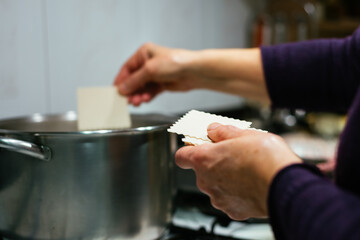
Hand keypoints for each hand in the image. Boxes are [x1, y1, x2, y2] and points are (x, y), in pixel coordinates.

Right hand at [114, 43, 197, 105]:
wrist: (193, 72)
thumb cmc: (175, 62)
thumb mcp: (150, 70)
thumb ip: (134, 80)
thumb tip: (122, 88)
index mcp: (144, 53)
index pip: (127, 68)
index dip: (121, 80)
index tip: (115, 91)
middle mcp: (148, 63)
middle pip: (134, 79)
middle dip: (130, 90)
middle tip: (126, 100)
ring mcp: (155, 74)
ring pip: (141, 87)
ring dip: (138, 95)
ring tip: (137, 102)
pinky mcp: (162, 84)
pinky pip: (150, 92)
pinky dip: (146, 96)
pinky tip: (145, 100)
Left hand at [175, 123, 300, 219]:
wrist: (285, 184)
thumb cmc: (265, 158)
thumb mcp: (244, 134)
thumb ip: (223, 132)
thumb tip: (213, 129)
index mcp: (204, 159)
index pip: (182, 156)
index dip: (188, 150)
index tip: (198, 146)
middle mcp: (206, 181)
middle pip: (202, 170)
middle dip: (214, 163)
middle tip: (233, 155)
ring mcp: (218, 197)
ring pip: (216, 185)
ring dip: (226, 178)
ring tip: (247, 170)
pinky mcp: (233, 210)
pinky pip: (230, 199)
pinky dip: (237, 193)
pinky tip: (252, 185)